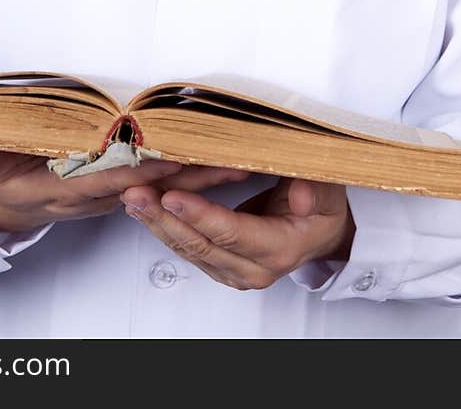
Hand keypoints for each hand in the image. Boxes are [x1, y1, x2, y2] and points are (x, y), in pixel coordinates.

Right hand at [0, 148, 248, 231]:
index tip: (175, 154)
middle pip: (154, 185)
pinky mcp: (126, 190)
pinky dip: (194, 176)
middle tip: (234, 161)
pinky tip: (222, 166)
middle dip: (194, 176)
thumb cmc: (7, 182)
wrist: (14, 205)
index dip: (145, 167)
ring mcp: (117, 195)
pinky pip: (165, 184)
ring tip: (242, 163)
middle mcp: (102, 194)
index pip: (115, 177)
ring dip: (203, 177)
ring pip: (166, 187)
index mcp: (74, 186)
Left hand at [120, 176, 354, 288]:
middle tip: (136, 193)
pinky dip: (165, 227)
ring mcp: (234, 272)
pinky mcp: (221, 266)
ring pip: (188, 249)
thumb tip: (301, 195)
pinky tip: (145, 209)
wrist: (321, 232)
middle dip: (164, 218)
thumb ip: (315, 189)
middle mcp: (253, 269)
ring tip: (132, 197)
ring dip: (157, 223)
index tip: (172, 196)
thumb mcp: (328, 190)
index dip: (200, 215)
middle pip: (201, 245)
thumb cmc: (322, 206)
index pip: (231, 233)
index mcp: (279, 249)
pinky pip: (188, 248)